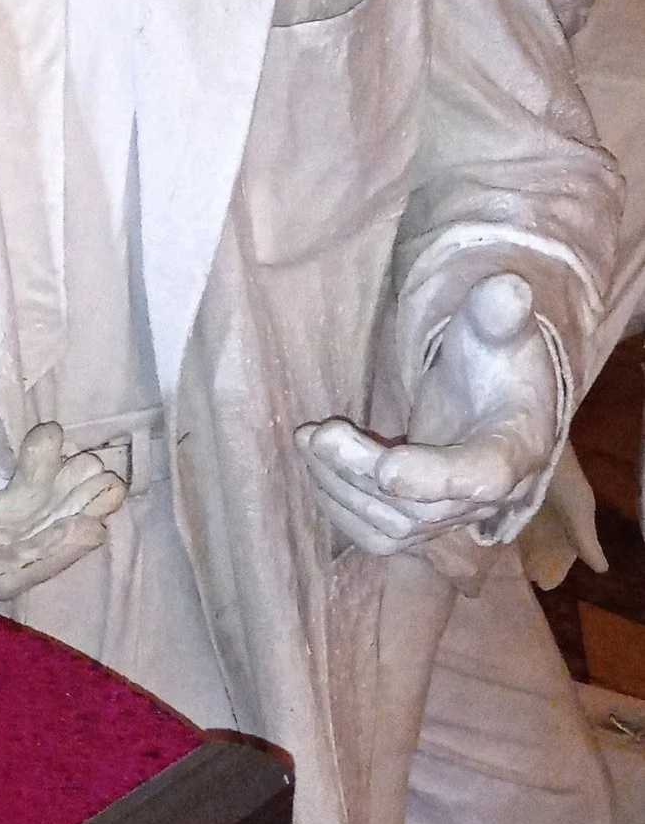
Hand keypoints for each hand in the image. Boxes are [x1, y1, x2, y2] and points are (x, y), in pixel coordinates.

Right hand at [0, 378, 125, 607]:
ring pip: (23, 528)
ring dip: (62, 499)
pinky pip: (12, 505)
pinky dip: (40, 478)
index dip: (46, 559)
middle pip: (21, 554)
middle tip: (110, 484)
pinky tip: (54, 441)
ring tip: (100, 465)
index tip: (88, 529)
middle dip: (67, 524)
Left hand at [297, 271, 559, 556]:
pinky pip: (376, 535)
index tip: (388, 466)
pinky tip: (317, 463)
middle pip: (422, 509)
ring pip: (392, 529)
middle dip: (360, 473)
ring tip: (308, 439)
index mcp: (515, 449)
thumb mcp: (500, 329)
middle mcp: (487, 497)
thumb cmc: (496, 359)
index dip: (436, 479)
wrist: (493, 395)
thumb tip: (506, 288)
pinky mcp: (421, 523)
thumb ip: (499, 313)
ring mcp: (452, 516)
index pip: (483, 478)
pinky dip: (338, 505)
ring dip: (339, 489)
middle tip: (317, 432)